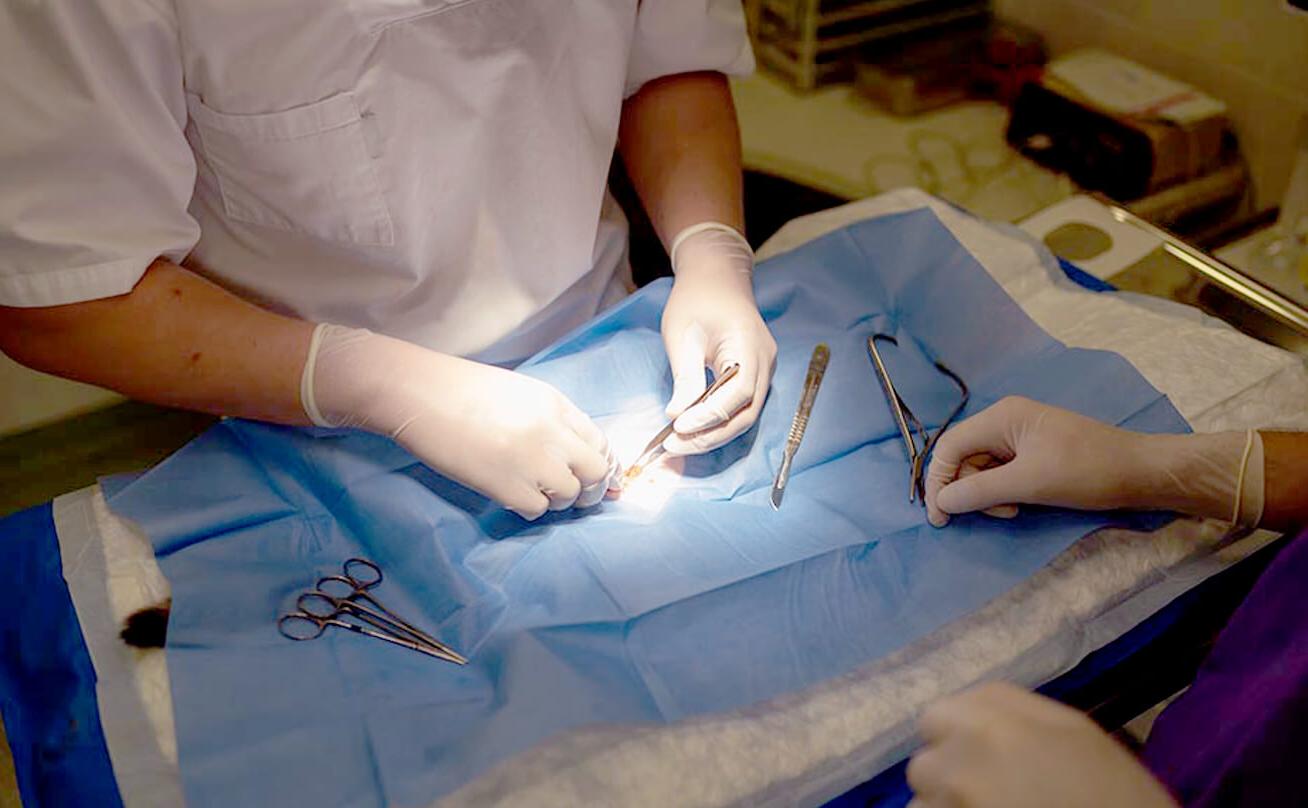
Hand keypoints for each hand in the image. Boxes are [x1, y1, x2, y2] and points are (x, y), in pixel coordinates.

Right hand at [304, 326, 617, 519]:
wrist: (419, 394)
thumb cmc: (464, 391)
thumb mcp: (521, 394)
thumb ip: (552, 420)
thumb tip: (575, 453)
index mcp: (556, 404)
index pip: (600, 442)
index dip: (602, 465)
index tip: (594, 478)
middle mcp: (551, 431)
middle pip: (596, 473)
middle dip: (591, 489)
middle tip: (573, 493)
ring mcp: (530, 460)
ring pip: (569, 496)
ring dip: (556, 499)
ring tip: (533, 489)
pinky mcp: (505, 485)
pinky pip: (538, 510)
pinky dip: (530, 508)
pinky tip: (512, 495)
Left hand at [660, 224, 776, 454]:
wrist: (716, 277)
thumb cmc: (696, 300)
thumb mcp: (682, 335)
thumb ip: (685, 377)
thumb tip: (677, 416)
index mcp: (749, 346)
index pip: (737, 394)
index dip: (709, 417)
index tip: (677, 428)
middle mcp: (765, 362)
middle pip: (746, 413)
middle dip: (710, 436)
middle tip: (674, 447)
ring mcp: (764, 369)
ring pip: (745, 414)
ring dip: (714, 433)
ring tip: (680, 443)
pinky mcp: (755, 373)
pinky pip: (742, 405)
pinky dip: (719, 421)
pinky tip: (694, 429)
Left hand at [907, 682, 1176, 807]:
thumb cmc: (1120, 796)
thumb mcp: (1077, 734)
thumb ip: (1016, 714)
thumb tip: (973, 711)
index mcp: (997, 719)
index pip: (938, 717)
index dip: (956, 741)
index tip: (979, 762)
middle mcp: (964, 754)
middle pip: (925, 762)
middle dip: (948, 779)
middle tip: (991, 795)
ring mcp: (953, 801)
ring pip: (922, 803)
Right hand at [923, 394, 1266, 528]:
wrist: (1139, 473)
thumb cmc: (1086, 471)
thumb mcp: (1029, 483)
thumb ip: (979, 491)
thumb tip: (942, 501)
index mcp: (1001, 417)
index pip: (949, 446)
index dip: (938, 482)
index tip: (939, 518)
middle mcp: (1005, 421)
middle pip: (963, 458)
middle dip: (969, 489)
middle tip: (995, 513)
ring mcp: (1019, 437)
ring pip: (980, 469)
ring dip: (987, 495)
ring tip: (1013, 510)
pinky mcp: (1032, 453)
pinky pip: (1000, 473)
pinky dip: (1003, 493)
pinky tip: (1020, 504)